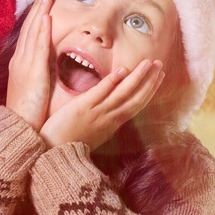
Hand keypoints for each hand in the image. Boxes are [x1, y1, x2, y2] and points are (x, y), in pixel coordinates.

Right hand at [6, 0, 53, 132]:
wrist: (16, 128)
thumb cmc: (26, 113)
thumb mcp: (32, 90)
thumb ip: (38, 76)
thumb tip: (47, 68)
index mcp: (21, 65)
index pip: (29, 35)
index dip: (36, 17)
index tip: (44, 2)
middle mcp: (20, 60)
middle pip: (30, 28)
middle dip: (39, 7)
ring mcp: (24, 64)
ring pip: (33, 32)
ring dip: (41, 12)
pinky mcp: (31, 71)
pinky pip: (37, 46)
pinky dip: (41, 30)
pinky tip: (46, 17)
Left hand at [38, 58, 165, 150]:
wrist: (53, 152)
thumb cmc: (69, 143)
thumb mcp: (93, 133)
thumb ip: (103, 119)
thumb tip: (109, 106)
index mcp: (113, 124)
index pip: (136, 104)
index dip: (149, 90)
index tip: (159, 77)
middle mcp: (110, 118)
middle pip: (135, 98)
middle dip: (150, 81)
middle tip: (160, 64)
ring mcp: (98, 112)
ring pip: (123, 93)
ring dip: (138, 77)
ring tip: (148, 62)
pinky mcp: (83, 107)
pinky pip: (101, 92)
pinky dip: (112, 81)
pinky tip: (123, 70)